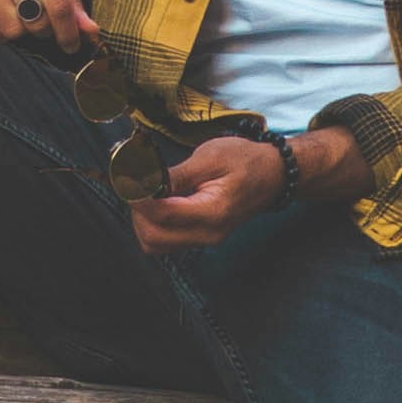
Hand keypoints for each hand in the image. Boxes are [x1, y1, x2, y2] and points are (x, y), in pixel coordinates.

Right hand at [0, 0, 99, 51]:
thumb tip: (90, 31)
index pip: (59, 8)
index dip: (69, 33)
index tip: (72, 44)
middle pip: (36, 23)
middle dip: (44, 28)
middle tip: (42, 16)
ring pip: (12, 32)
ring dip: (21, 30)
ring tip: (21, 12)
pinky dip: (0, 32)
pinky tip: (3, 15)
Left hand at [124, 130, 283, 252]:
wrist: (273, 175)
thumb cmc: (244, 160)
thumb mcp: (210, 157)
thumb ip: (177, 174)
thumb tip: (144, 180)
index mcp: (212, 213)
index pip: (162, 216)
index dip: (139, 198)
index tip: (128, 176)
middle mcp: (207, 235)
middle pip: (154, 240)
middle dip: (137, 212)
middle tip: (136, 183)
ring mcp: (204, 240)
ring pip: (157, 245)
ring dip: (143, 220)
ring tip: (148, 190)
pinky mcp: (201, 238)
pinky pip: (167, 240)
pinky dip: (155, 223)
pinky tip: (160, 199)